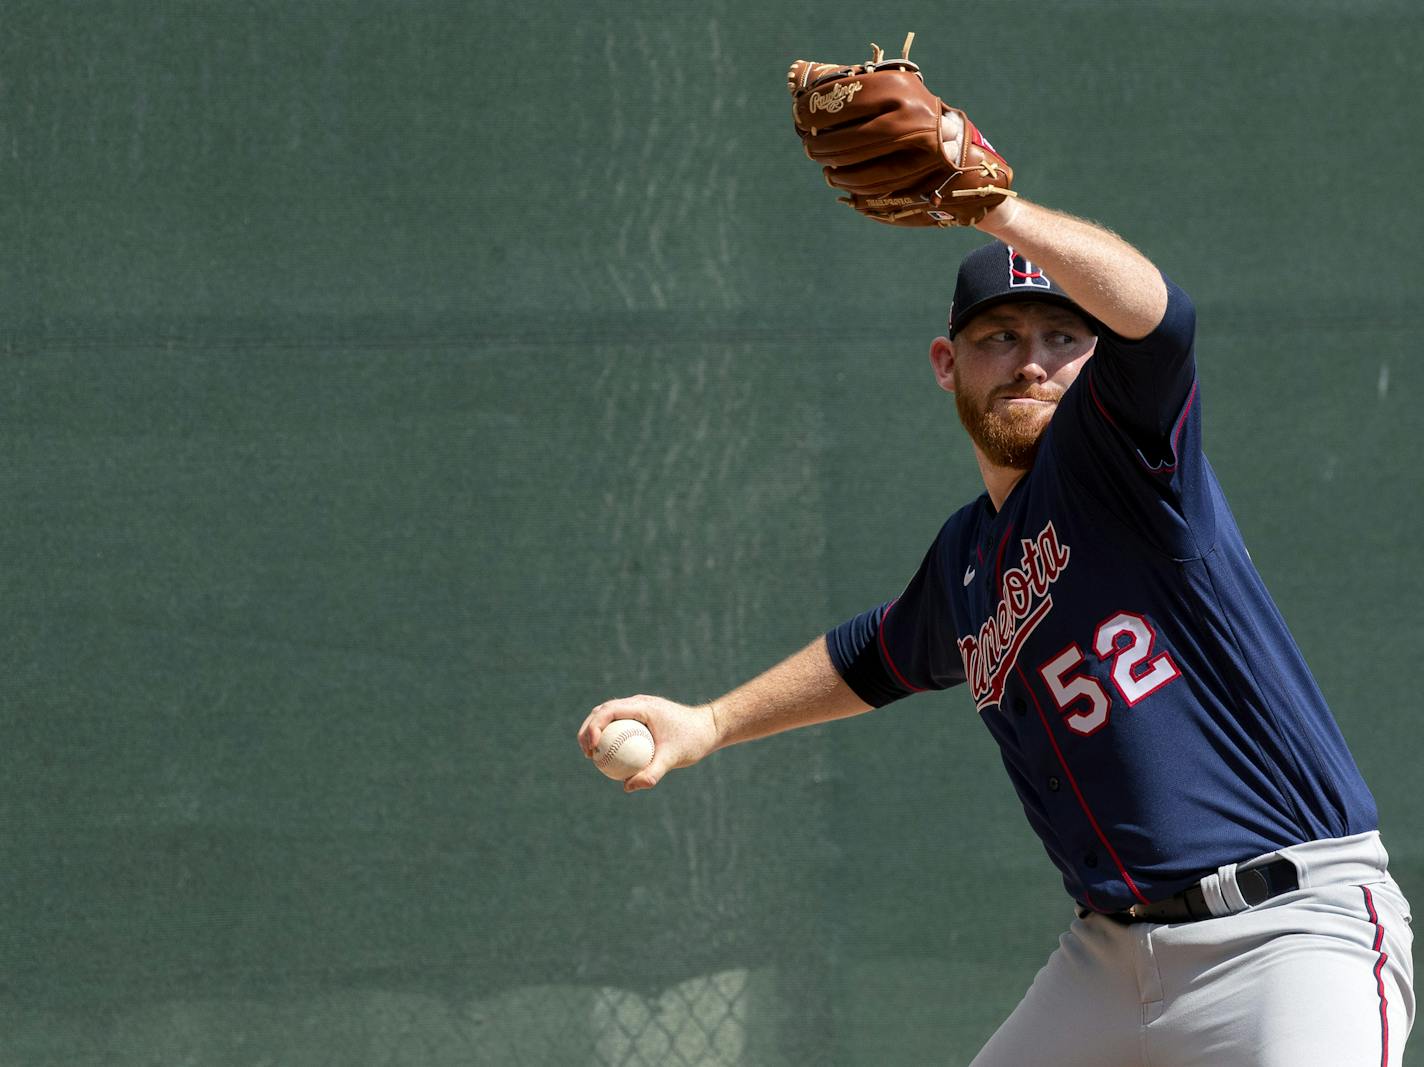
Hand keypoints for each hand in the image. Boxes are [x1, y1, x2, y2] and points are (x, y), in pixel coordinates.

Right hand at [578, 695, 719, 792]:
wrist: (710, 728)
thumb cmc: (694, 740)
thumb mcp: (674, 758)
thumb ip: (652, 772)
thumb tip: (627, 787)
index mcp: (643, 706)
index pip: (609, 710)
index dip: (594, 726)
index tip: (592, 747)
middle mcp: (638, 703)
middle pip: (602, 711)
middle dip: (588, 729)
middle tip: (586, 753)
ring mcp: (639, 708)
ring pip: (608, 716)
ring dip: (595, 731)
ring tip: (591, 755)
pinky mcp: (642, 716)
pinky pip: (620, 725)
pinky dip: (610, 737)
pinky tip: (609, 758)